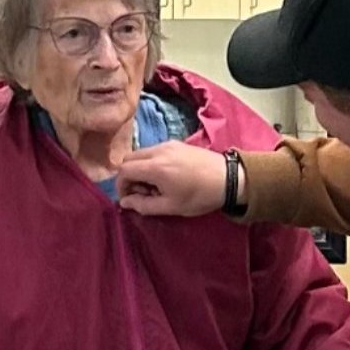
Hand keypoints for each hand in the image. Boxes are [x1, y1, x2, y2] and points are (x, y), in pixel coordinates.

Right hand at [116, 142, 232, 216]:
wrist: (229, 178)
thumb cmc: (200, 196)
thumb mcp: (171, 206)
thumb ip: (144, 205)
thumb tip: (125, 203)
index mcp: (155, 167)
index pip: (124, 170)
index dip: (121, 185)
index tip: (129, 198)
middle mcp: (158, 150)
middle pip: (129, 159)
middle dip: (129, 176)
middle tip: (142, 193)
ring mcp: (168, 144)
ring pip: (141, 153)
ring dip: (140, 169)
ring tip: (156, 186)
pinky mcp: (177, 143)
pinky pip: (154, 150)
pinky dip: (151, 162)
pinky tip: (166, 176)